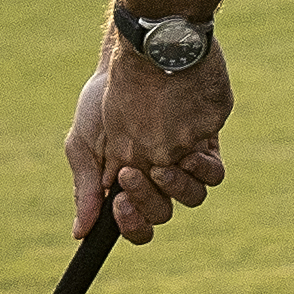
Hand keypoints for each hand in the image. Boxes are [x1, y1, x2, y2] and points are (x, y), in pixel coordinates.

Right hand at [64, 39, 229, 243]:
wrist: (133, 61)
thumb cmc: (102, 102)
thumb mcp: (85, 144)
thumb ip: (86, 187)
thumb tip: (80, 232)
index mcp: (127, 187)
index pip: (135, 223)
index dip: (131, 224)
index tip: (119, 206)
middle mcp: (157, 180)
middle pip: (162, 213)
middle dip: (146, 200)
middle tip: (130, 174)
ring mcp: (182, 164)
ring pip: (192, 197)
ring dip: (175, 188)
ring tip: (161, 166)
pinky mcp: (205, 146)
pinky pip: (212, 174)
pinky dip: (202, 170)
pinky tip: (188, 155)